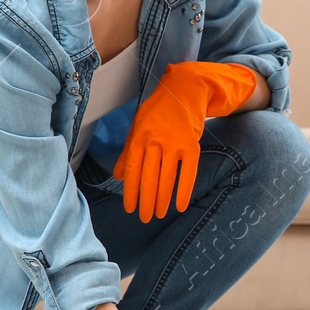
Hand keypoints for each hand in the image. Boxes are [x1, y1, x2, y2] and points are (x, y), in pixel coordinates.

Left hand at [112, 61, 258, 221]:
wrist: (184, 91)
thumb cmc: (157, 111)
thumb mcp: (137, 127)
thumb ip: (127, 152)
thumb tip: (117, 177)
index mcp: (139, 138)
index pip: (132, 170)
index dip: (130, 191)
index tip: (130, 208)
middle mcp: (155, 141)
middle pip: (149, 177)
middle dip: (146, 201)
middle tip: (145, 218)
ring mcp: (174, 143)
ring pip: (166, 177)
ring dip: (162, 199)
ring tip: (159, 214)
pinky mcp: (192, 145)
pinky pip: (189, 172)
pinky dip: (184, 190)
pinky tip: (181, 205)